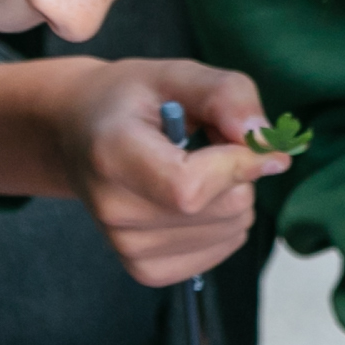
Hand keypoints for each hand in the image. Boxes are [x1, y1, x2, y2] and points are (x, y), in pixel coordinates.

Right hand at [0, 56, 290, 284]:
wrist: (78, 135)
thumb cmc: (128, 102)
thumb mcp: (174, 75)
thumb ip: (226, 96)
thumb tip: (265, 142)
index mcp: (112, 154)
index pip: (190, 187)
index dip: (237, 166)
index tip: (259, 143)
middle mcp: (113, 209)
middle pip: (221, 209)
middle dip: (238, 172)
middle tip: (208, 144)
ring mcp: (127, 247)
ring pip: (230, 230)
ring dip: (231, 196)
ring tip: (194, 167)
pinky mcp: (145, 270)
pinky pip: (221, 251)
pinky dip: (224, 223)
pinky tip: (193, 199)